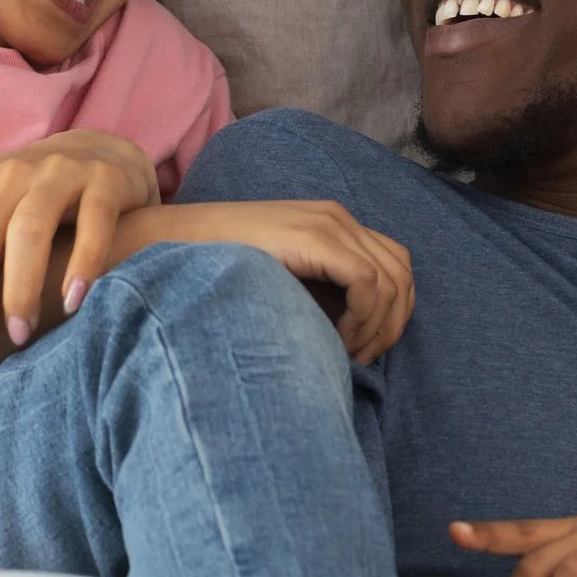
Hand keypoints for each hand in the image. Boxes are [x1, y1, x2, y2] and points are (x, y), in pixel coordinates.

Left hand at [0, 131, 158, 377]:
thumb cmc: (34, 206)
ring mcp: (54, 173)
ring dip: (18, 293)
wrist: (107, 154)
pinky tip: (74, 304)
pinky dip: (82, 266)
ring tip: (20, 339)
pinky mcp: (104, 179)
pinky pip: (92, 224)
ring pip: (26, 234)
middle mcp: (3, 176)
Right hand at [127, 200, 413, 361]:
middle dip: (393, 323)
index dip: (392, 314)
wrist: (173, 243)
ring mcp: (329, 223)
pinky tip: (338, 339)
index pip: (394, 265)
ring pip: (392, 280)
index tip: (363, 349)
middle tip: (363, 358)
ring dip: (379, 326)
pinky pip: (368, 283)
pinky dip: (364, 318)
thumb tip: (350, 335)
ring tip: (348, 353)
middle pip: (402, 272)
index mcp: (332, 224)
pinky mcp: (316, 237)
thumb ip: (316, 292)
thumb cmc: (219, 270)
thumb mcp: (280, 279)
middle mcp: (338, 217)